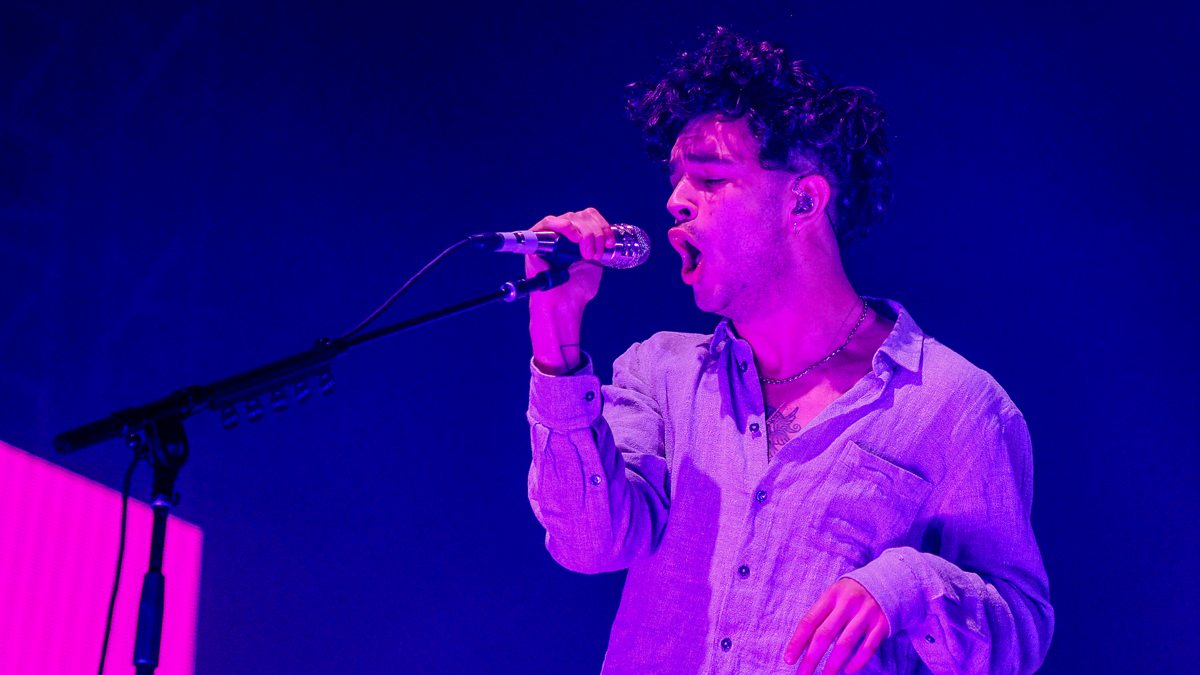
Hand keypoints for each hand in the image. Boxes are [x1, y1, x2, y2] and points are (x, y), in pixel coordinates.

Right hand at [526, 208, 614, 373]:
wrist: (564, 304)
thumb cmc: (578, 289)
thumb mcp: (595, 263)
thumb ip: (599, 246)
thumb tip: (610, 236)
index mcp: (577, 237)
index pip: (590, 217)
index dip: (602, 225)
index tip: (610, 243)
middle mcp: (562, 233)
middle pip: (581, 216)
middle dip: (595, 233)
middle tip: (597, 254)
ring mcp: (549, 235)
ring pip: (570, 218)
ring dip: (584, 233)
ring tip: (587, 254)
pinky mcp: (537, 240)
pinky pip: (549, 222)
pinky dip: (564, 226)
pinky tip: (575, 238)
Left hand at [783, 578, 887, 673]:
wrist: (886, 584)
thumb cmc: (850, 596)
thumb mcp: (833, 598)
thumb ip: (820, 618)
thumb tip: (800, 647)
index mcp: (831, 596)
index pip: (809, 621)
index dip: (797, 642)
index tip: (789, 660)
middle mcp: (848, 603)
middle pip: (825, 634)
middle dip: (812, 658)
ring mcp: (866, 614)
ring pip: (846, 644)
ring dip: (833, 664)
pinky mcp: (882, 624)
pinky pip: (868, 647)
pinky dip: (857, 662)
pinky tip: (848, 671)